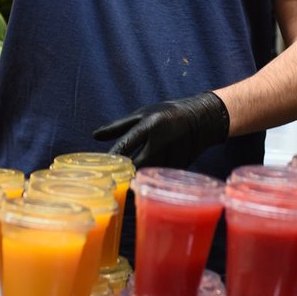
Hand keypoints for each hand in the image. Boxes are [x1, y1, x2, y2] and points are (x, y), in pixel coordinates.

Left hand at [93, 91, 229, 169]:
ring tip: (124, 181)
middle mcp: (161, 142)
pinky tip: (142, 181)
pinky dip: (150, 179)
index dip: (113, 157)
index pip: (126, 144)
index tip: (103, 166)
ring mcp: (171, 155)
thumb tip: (94, 136)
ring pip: (148, 173)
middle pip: (136, 164)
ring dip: (136, 178)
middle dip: (124, 172)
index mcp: (150, 125)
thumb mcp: (142, 114)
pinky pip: (159, 176)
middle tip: (112, 177)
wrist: (201, 119)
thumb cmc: (167, 114)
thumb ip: (118, 126)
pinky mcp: (179, 166)